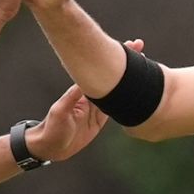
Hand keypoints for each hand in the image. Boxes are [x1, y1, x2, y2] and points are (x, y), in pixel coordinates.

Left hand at [24, 39, 142, 161]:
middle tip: (139, 45)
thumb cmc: (52, 129)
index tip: (125, 46)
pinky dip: (126, 98)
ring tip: (142, 62)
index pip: (100, 70)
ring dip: (127, 77)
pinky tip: (136, 91)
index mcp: (82, 91)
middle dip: (125, 61)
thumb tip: (82, 81)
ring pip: (116, 89)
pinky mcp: (99, 120)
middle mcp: (90, 96)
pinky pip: (116, 107)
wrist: (50, 148)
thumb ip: (71, 98)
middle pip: (111, 76)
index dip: (112, 58)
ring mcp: (95, 108)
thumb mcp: (60, 112)